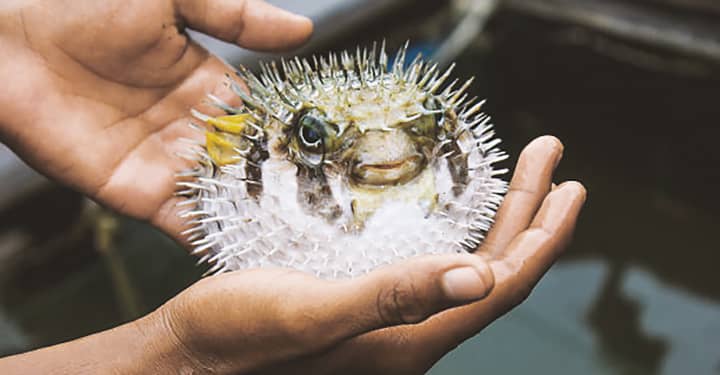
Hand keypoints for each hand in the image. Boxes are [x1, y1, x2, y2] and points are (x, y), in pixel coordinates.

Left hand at [0, 0, 311, 241]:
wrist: (2, 37)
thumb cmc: (79, 1)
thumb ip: (237, 15)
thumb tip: (305, 29)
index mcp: (205, 82)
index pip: (261, 117)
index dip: (295, 136)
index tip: (338, 158)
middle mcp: (190, 126)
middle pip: (249, 164)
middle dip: (285, 187)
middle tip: (335, 214)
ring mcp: (164, 162)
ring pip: (224, 196)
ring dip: (259, 218)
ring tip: (305, 243)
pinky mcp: (133, 193)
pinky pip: (182, 221)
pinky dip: (214, 238)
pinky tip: (250, 255)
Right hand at [154, 136, 585, 373]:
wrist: (194, 357)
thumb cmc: (241, 338)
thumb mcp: (314, 313)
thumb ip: (394, 298)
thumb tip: (482, 279)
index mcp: (410, 339)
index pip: (500, 288)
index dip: (542, 239)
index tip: (569, 186)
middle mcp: (410, 334)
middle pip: (491, 273)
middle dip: (529, 217)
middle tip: (553, 162)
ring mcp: (389, 322)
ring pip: (464, 268)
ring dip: (498, 220)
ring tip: (520, 178)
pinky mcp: (364, 305)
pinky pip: (431, 266)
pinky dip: (456, 231)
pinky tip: (453, 208)